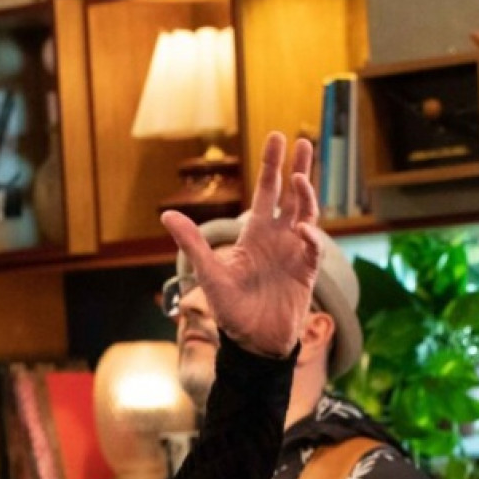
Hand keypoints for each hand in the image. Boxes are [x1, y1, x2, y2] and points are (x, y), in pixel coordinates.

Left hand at [162, 132, 321, 360]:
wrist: (251, 341)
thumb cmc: (229, 309)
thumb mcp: (208, 272)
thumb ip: (191, 241)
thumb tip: (166, 213)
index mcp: (255, 234)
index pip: (266, 192)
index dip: (271, 165)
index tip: (275, 136)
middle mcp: (277, 238)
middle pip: (292, 195)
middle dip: (298, 167)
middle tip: (303, 139)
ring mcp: (294, 252)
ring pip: (307, 213)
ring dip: (306, 193)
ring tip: (301, 174)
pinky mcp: (306, 271)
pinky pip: (312, 247)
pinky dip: (311, 235)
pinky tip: (303, 228)